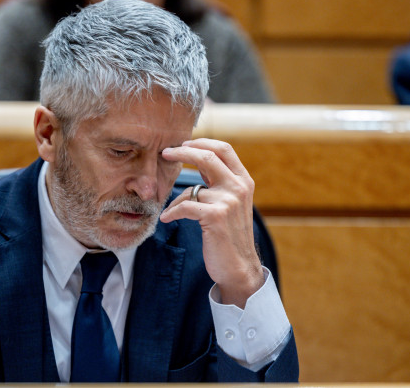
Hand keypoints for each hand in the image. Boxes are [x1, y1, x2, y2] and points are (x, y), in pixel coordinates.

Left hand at [160, 138, 263, 307]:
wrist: (239, 267)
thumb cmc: (229, 235)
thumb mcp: (230, 202)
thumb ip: (218, 181)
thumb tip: (197, 158)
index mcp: (244, 180)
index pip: (224, 148)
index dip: (201, 142)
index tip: (183, 144)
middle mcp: (239, 187)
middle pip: (207, 156)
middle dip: (182, 152)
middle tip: (165, 153)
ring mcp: (229, 201)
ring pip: (191, 189)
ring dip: (176, 201)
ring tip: (170, 211)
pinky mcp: (216, 216)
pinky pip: (185, 206)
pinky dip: (172, 213)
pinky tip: (166, 219)